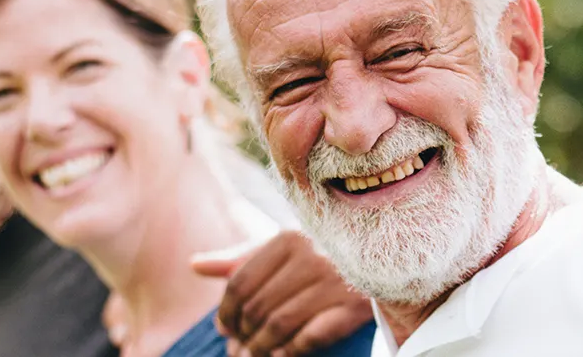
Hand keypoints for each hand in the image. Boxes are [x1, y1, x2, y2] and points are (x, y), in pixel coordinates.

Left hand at [193, 231, 373, 355]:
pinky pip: (311, 337)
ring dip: (260, 348)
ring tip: (253, 356)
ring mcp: (335, 281)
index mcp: (288, 238)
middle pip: (257, 307)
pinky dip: (290, 351)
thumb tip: (195, 266)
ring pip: (279, 325)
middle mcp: (311, 256)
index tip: (223, 329)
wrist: (387, 255)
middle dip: (242, 335)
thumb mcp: (285, 248)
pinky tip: (280, 356)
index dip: (225, 312)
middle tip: (236, 350)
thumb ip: (241, 258)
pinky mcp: (354, 306)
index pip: (240, 283)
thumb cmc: (325, 252)